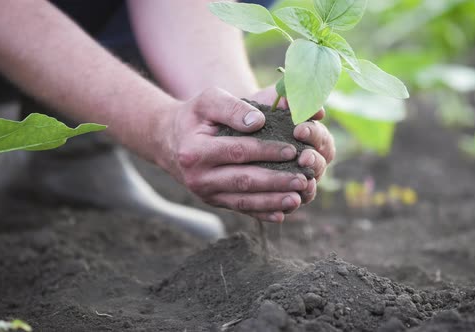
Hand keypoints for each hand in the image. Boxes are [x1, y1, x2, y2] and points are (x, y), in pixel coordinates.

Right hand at [158, 87, 308, 222]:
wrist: (171, 140)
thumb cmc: (196, 117)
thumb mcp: (208, 101)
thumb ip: (233, 107)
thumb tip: (258, 121)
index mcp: (195, 151)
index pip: (238, 151)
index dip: (266, 151)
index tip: (292, 150)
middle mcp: (198, 177)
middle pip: (243, 181)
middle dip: (276, 181)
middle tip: (303, 179)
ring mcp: (206, 193)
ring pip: (243, 200)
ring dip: (273, 201)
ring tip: (298, 198)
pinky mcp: (214, 201)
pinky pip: (240, 209)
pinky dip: (262, 213)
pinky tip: (282, 213)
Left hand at [252, 87, 335, 204]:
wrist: (225, 130)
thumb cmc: (250, 110)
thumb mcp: (264, 99)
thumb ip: (285, 98)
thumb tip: (314, 110)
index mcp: (310, 137)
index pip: (321, 137)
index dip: (314, 134)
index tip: (299, 128)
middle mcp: (307, 161)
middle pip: (321, 164)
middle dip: (314, 160)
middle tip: (303, 157)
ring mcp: (295, 181)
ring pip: (308, 189)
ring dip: (306, 187)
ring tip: (300, 184)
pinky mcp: (278, 199)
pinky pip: (286, 206)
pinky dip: (285, 207)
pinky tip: (281, 210)